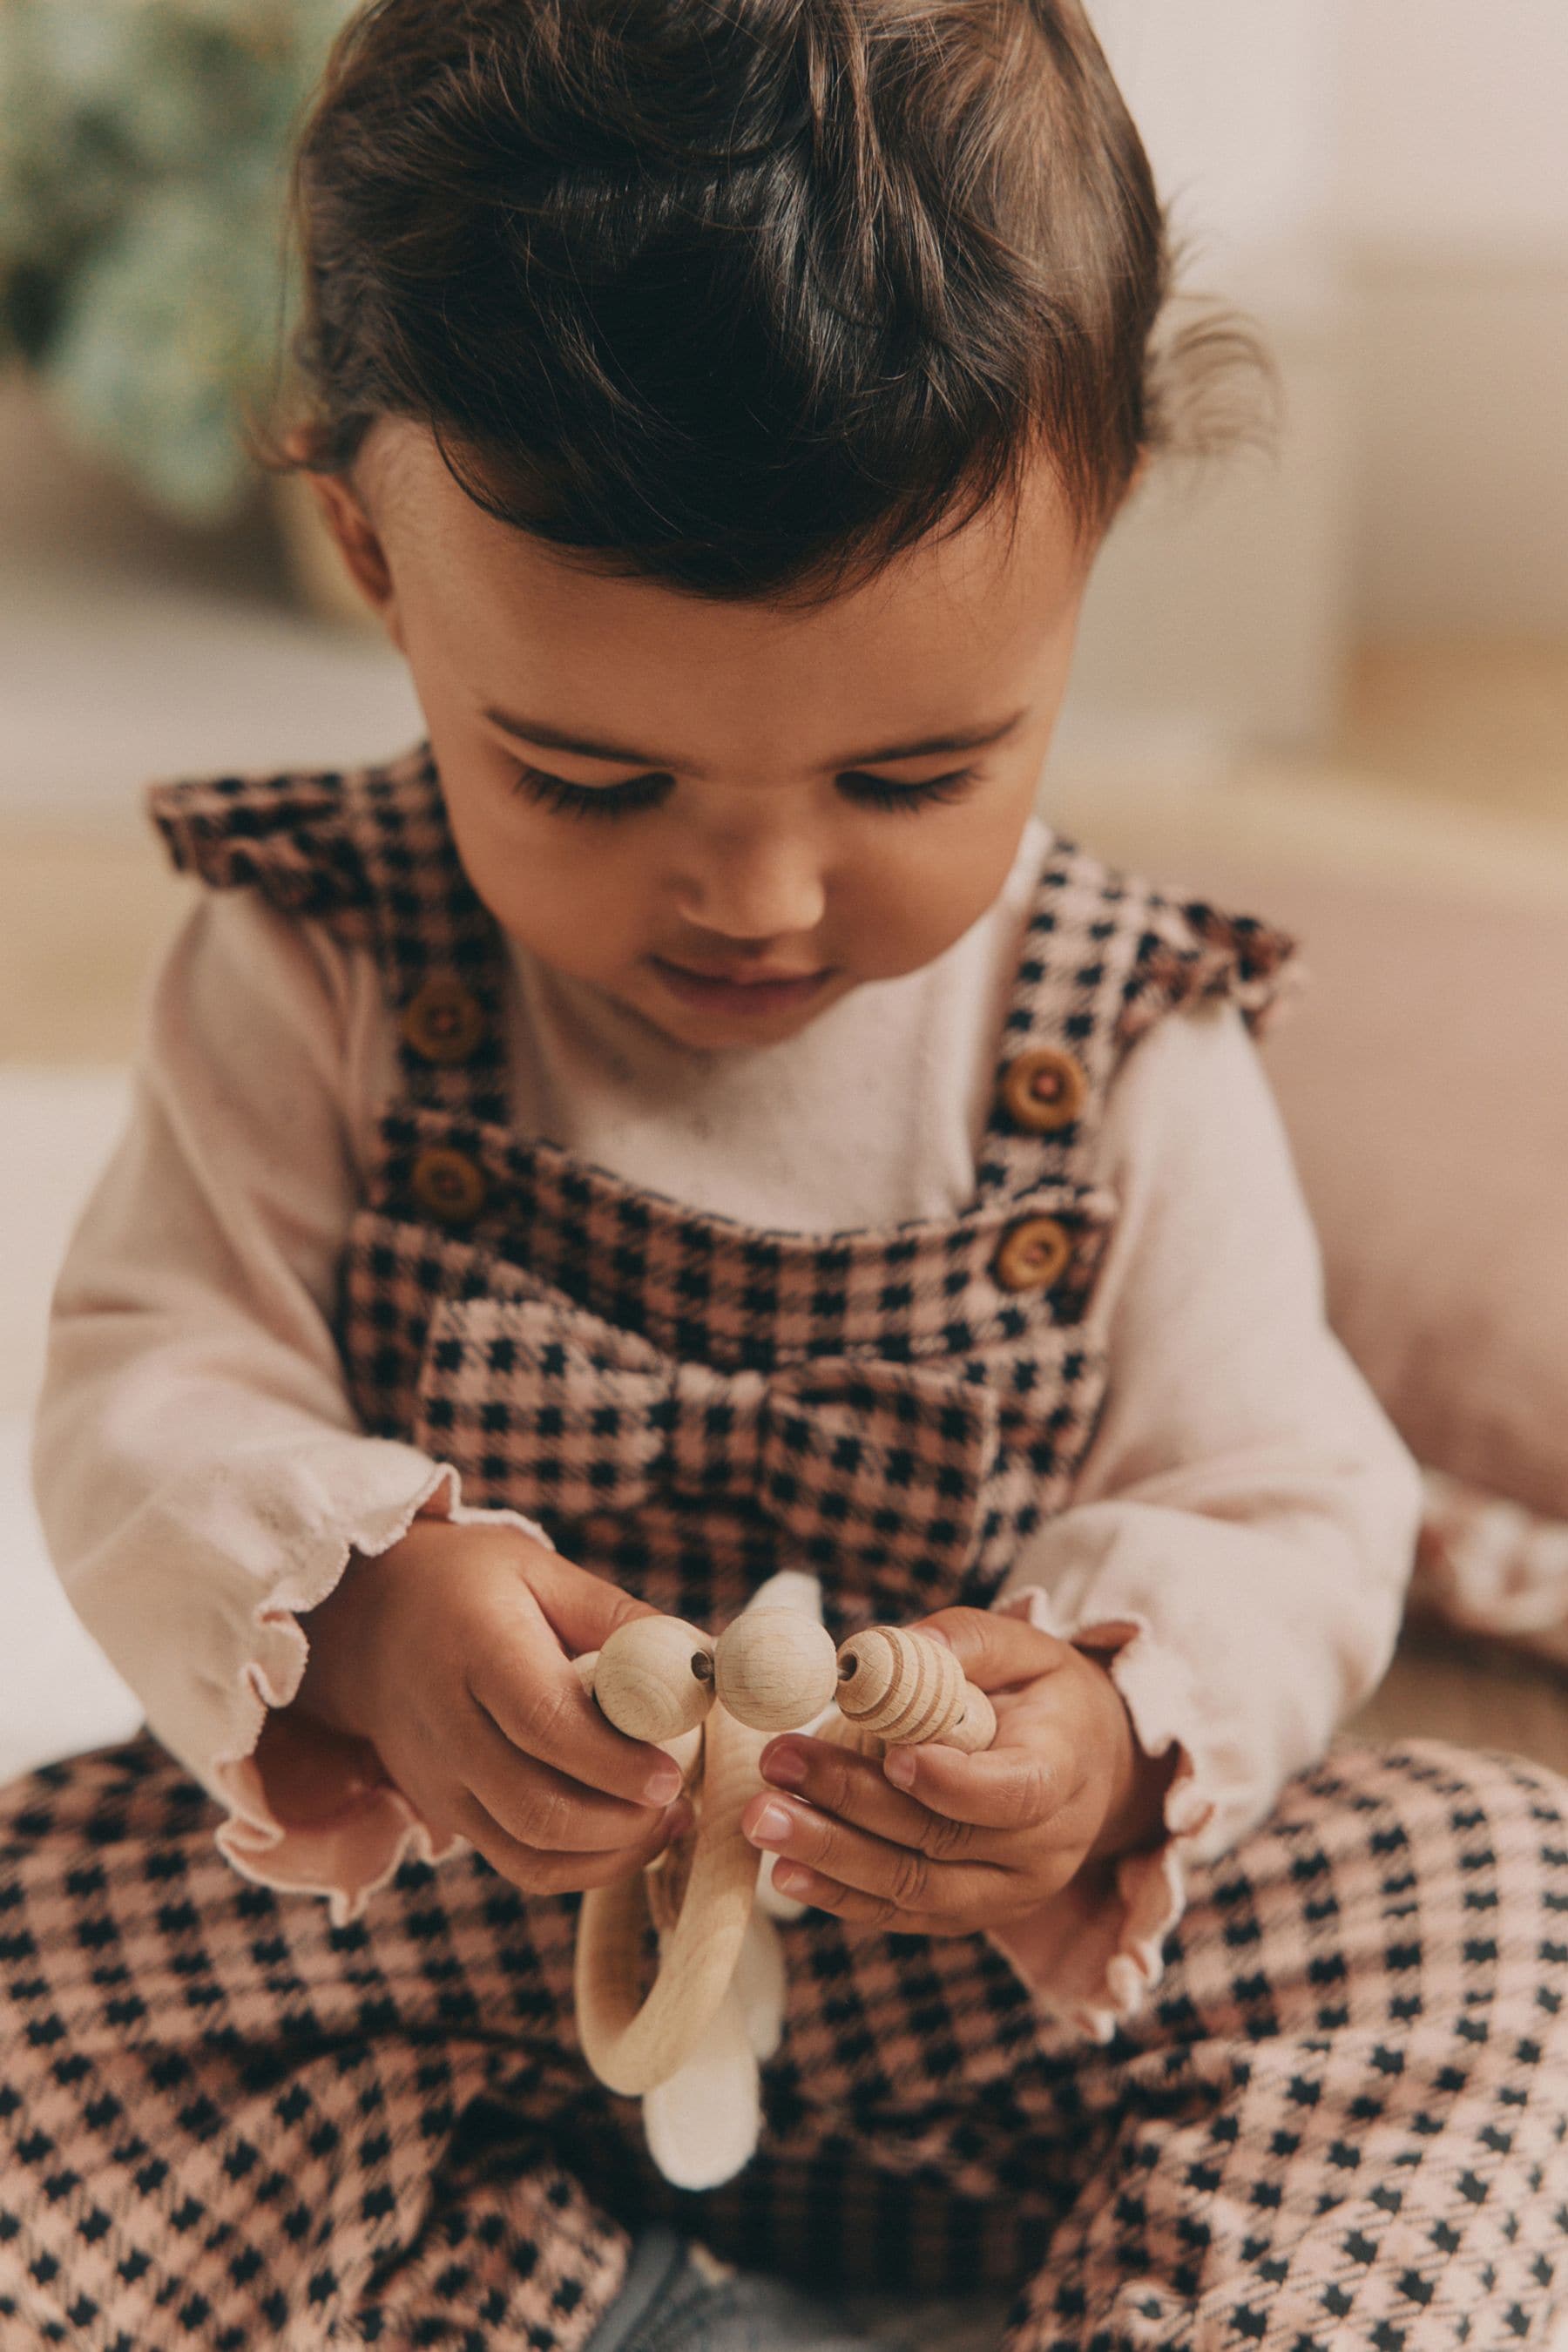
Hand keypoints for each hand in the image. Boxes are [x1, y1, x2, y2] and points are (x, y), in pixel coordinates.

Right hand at [254, 1518, 692, 1895]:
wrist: (367, 1621)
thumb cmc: (470, 1585)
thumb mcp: (540, 1571)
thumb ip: (618, 1618)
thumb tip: (702, 1660)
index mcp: (474, 1648)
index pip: (542, 1723)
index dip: (613, 1761)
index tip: (673, 1772)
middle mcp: (447, 1725)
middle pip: (536, 1806)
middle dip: (622, 1821)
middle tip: (681, 1797)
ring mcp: (438, 1781)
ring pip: (527, 1852)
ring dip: (609, 1853)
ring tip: (667, 1819)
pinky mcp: (444, 1813)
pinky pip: (516, 1863)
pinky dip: (580, 1867)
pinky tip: (628, 1836)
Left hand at [738, 1605, 1175, 1936]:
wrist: (1090, 1770)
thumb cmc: (1044, 1697)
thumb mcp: (1024, 1647)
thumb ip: (964, 1641)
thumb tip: (894, 1647)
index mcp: (1064, 1772)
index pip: (1013, 1792)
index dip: (952, 1782)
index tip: (891, 1755)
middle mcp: (1042, 1849)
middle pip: (941, 1839)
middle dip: (851, 1803)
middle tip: (777, 1765)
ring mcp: (1006, 1893)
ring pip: (915, 1887)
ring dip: (830, 1856)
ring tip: (760, 1820)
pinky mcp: (969, 1915)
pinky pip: (904, 1914)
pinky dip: (841, 1897)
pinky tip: (785, 1873)